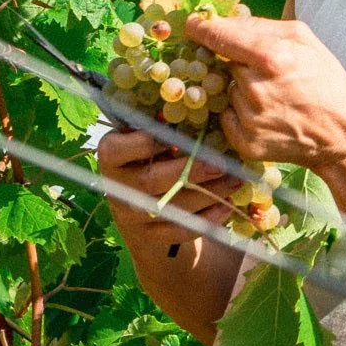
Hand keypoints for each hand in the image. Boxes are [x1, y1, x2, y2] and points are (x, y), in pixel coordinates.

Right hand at [96, 127, 239, 243]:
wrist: (141, 211)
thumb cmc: (150, 161)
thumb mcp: (148, 143)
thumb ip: (163, 130)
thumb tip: (200, 108)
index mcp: (111, 157)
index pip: (117, 149)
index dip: (147, 141)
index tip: (178, 135)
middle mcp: (116, 187)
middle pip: (151, 180)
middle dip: (192, 171)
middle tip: (223, 164)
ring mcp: (131, 216)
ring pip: (171, 207)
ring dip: (208, 194)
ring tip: (235, 181)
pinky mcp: (149, 237)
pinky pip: (180, 230)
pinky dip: (208, 218)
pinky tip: (227, 205)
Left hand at [185, 12, 345, 170]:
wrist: (341, 135)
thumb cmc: (326, 83)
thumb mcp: (305, 39)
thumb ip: (263, 25)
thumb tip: (225, 21)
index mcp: (271, 56)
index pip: (220, 36)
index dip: (202, 28)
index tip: (194, 26)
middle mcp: (255, 87)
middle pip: (225, 64)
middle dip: (239, 64)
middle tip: (266, 73)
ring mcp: (248, 118)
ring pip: (228, 91)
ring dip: (242, 90)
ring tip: (273, 97)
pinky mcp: (245, 142)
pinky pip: (227, 117)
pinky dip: (240, 115)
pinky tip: (266, 115)